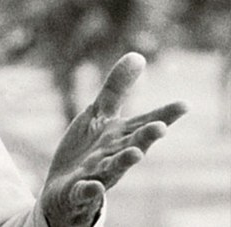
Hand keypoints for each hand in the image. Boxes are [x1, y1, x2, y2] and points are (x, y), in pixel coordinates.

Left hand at [39, 53, 187, 226]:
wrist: (63, 188)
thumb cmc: (88, 149)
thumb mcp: (100, 115)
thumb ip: (117, 88)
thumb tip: (138, 55)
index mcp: (121, 137)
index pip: (144, 123)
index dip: (163, 115)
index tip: (184, 104)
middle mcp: (114, 155)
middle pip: (132, 145)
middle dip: (146, 137)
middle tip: (161, 127)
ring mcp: (97, 174)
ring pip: (113, 168)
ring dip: (124, 161)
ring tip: (136, 153)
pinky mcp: (77, 190)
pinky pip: (84, 191)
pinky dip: (90, 189)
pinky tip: (94, 186)